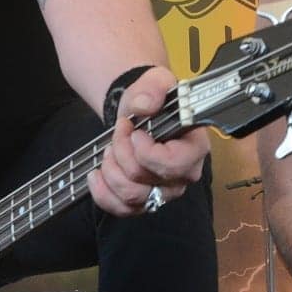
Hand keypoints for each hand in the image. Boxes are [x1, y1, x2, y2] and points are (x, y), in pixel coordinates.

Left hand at [90, 65, 208, 216]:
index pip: (174, 164)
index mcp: (194, 148)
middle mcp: (184, 176)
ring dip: (111, 171)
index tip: (134, 132)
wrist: (140, 112)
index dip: (146, 152)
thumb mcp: (155, 82)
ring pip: (132, 197)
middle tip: (119, 131)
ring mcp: (164, 192)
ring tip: (108, 150)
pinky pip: (121, 209)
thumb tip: (145, 106)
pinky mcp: (144, 202)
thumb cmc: (153, 100)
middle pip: (146, 181)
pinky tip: (96, 174)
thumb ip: (153, 89)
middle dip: (122, 154)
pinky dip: (102, 192)